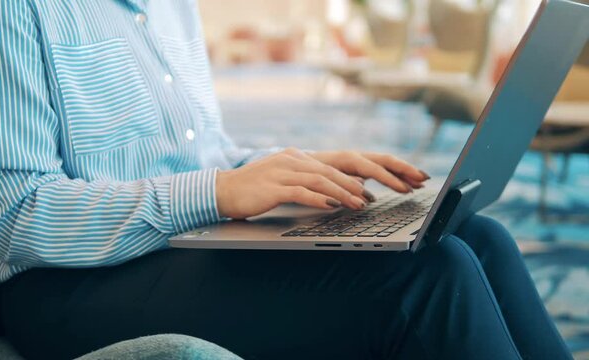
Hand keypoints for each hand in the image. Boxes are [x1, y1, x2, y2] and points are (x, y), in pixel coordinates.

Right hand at [216, 148, 428, 218]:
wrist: (223, 191)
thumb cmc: (258, 190)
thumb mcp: (289, 181)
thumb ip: (315, 183)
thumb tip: (344, 194)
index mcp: (304, 157)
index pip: (349, 159)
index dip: (380, 166)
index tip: (406, 176)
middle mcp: (297, 158)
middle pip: (343, 165)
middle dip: (377, 175)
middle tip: (402, 186)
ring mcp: (284, 170)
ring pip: (324, 179)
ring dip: (347, 192)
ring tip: (364, 204)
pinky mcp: (273, 186)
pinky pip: (301, 192)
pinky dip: (318, 200)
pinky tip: (332, 208)